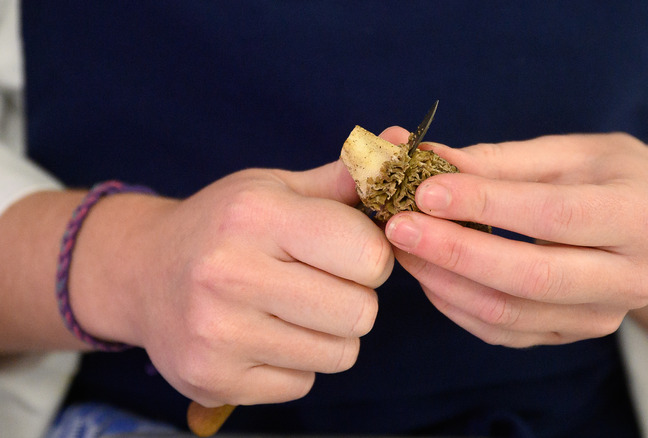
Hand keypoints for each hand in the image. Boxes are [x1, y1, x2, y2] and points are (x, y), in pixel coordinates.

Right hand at [72, 160, 393, 406]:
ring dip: (329, 334)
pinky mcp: (213, 378)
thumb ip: (342, 179)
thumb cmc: (223, 225)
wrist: (139, 272)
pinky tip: (265, 335)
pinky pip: (303, 383)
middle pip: (361, 313)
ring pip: (339, 354)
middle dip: (355, 298)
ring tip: (292, 309)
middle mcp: (230, 274)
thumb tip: (399, 148)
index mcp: (256, 216)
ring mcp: (218, 334)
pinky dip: (296, 363)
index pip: (369, 255)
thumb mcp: (274, 188)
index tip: (349, 251)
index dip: (372, 255)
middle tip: (322, 283)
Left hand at [384, 131, 647, 354]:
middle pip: (532, 276)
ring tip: (402, 247)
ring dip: (445, 281)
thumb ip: (495, 161)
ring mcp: (602, 317)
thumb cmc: (604, 176)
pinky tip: (427, 275)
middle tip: (397, 226)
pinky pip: (503, 332)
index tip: (425, 189)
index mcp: (640, 217)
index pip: (553, 215)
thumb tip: (422, 157)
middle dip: (455, 252)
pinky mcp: (570, 336)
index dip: (485, 205)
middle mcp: (632, 278)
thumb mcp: (563, 153)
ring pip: (510, 313)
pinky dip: (456, 305)